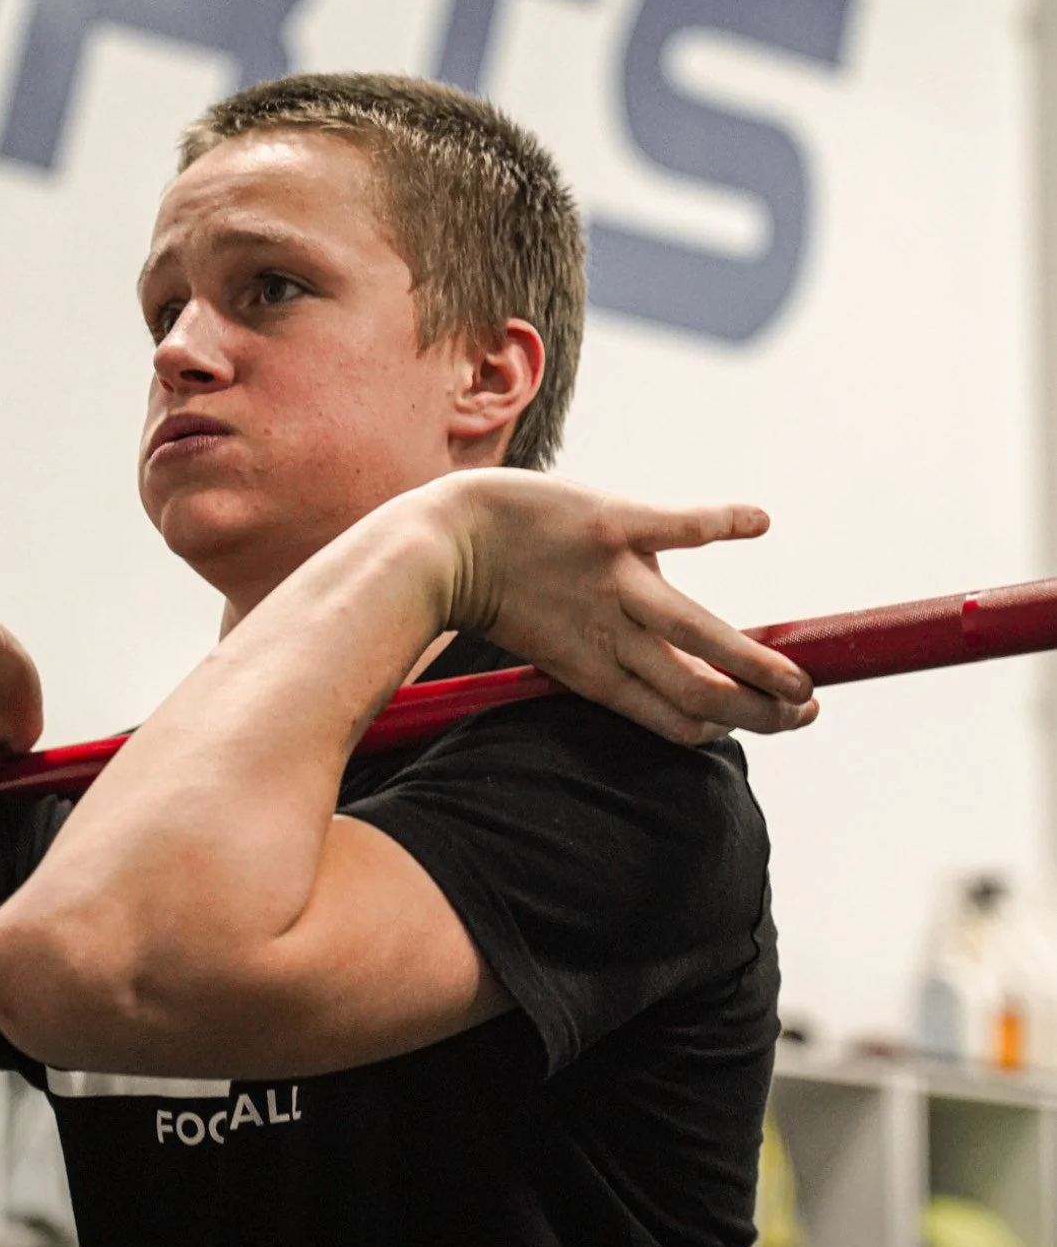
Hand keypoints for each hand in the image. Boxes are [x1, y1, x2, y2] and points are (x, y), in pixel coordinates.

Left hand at [438, 470, 817, 744]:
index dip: (731, 725)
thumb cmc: (496, 593)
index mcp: (597, 673)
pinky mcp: (611, 524)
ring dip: (755, 662)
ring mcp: (614, 581)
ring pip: (697, 635)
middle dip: (759, 710)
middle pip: (698, 693)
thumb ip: (607, 653)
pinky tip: (760, 521)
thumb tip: (659, 640)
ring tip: (801, 679)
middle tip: (807, 709)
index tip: (769, 718)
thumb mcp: (553, 645)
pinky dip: (721, 522)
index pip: (677, 718)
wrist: (439, 545)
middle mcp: (613, 636)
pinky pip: (677, 525)